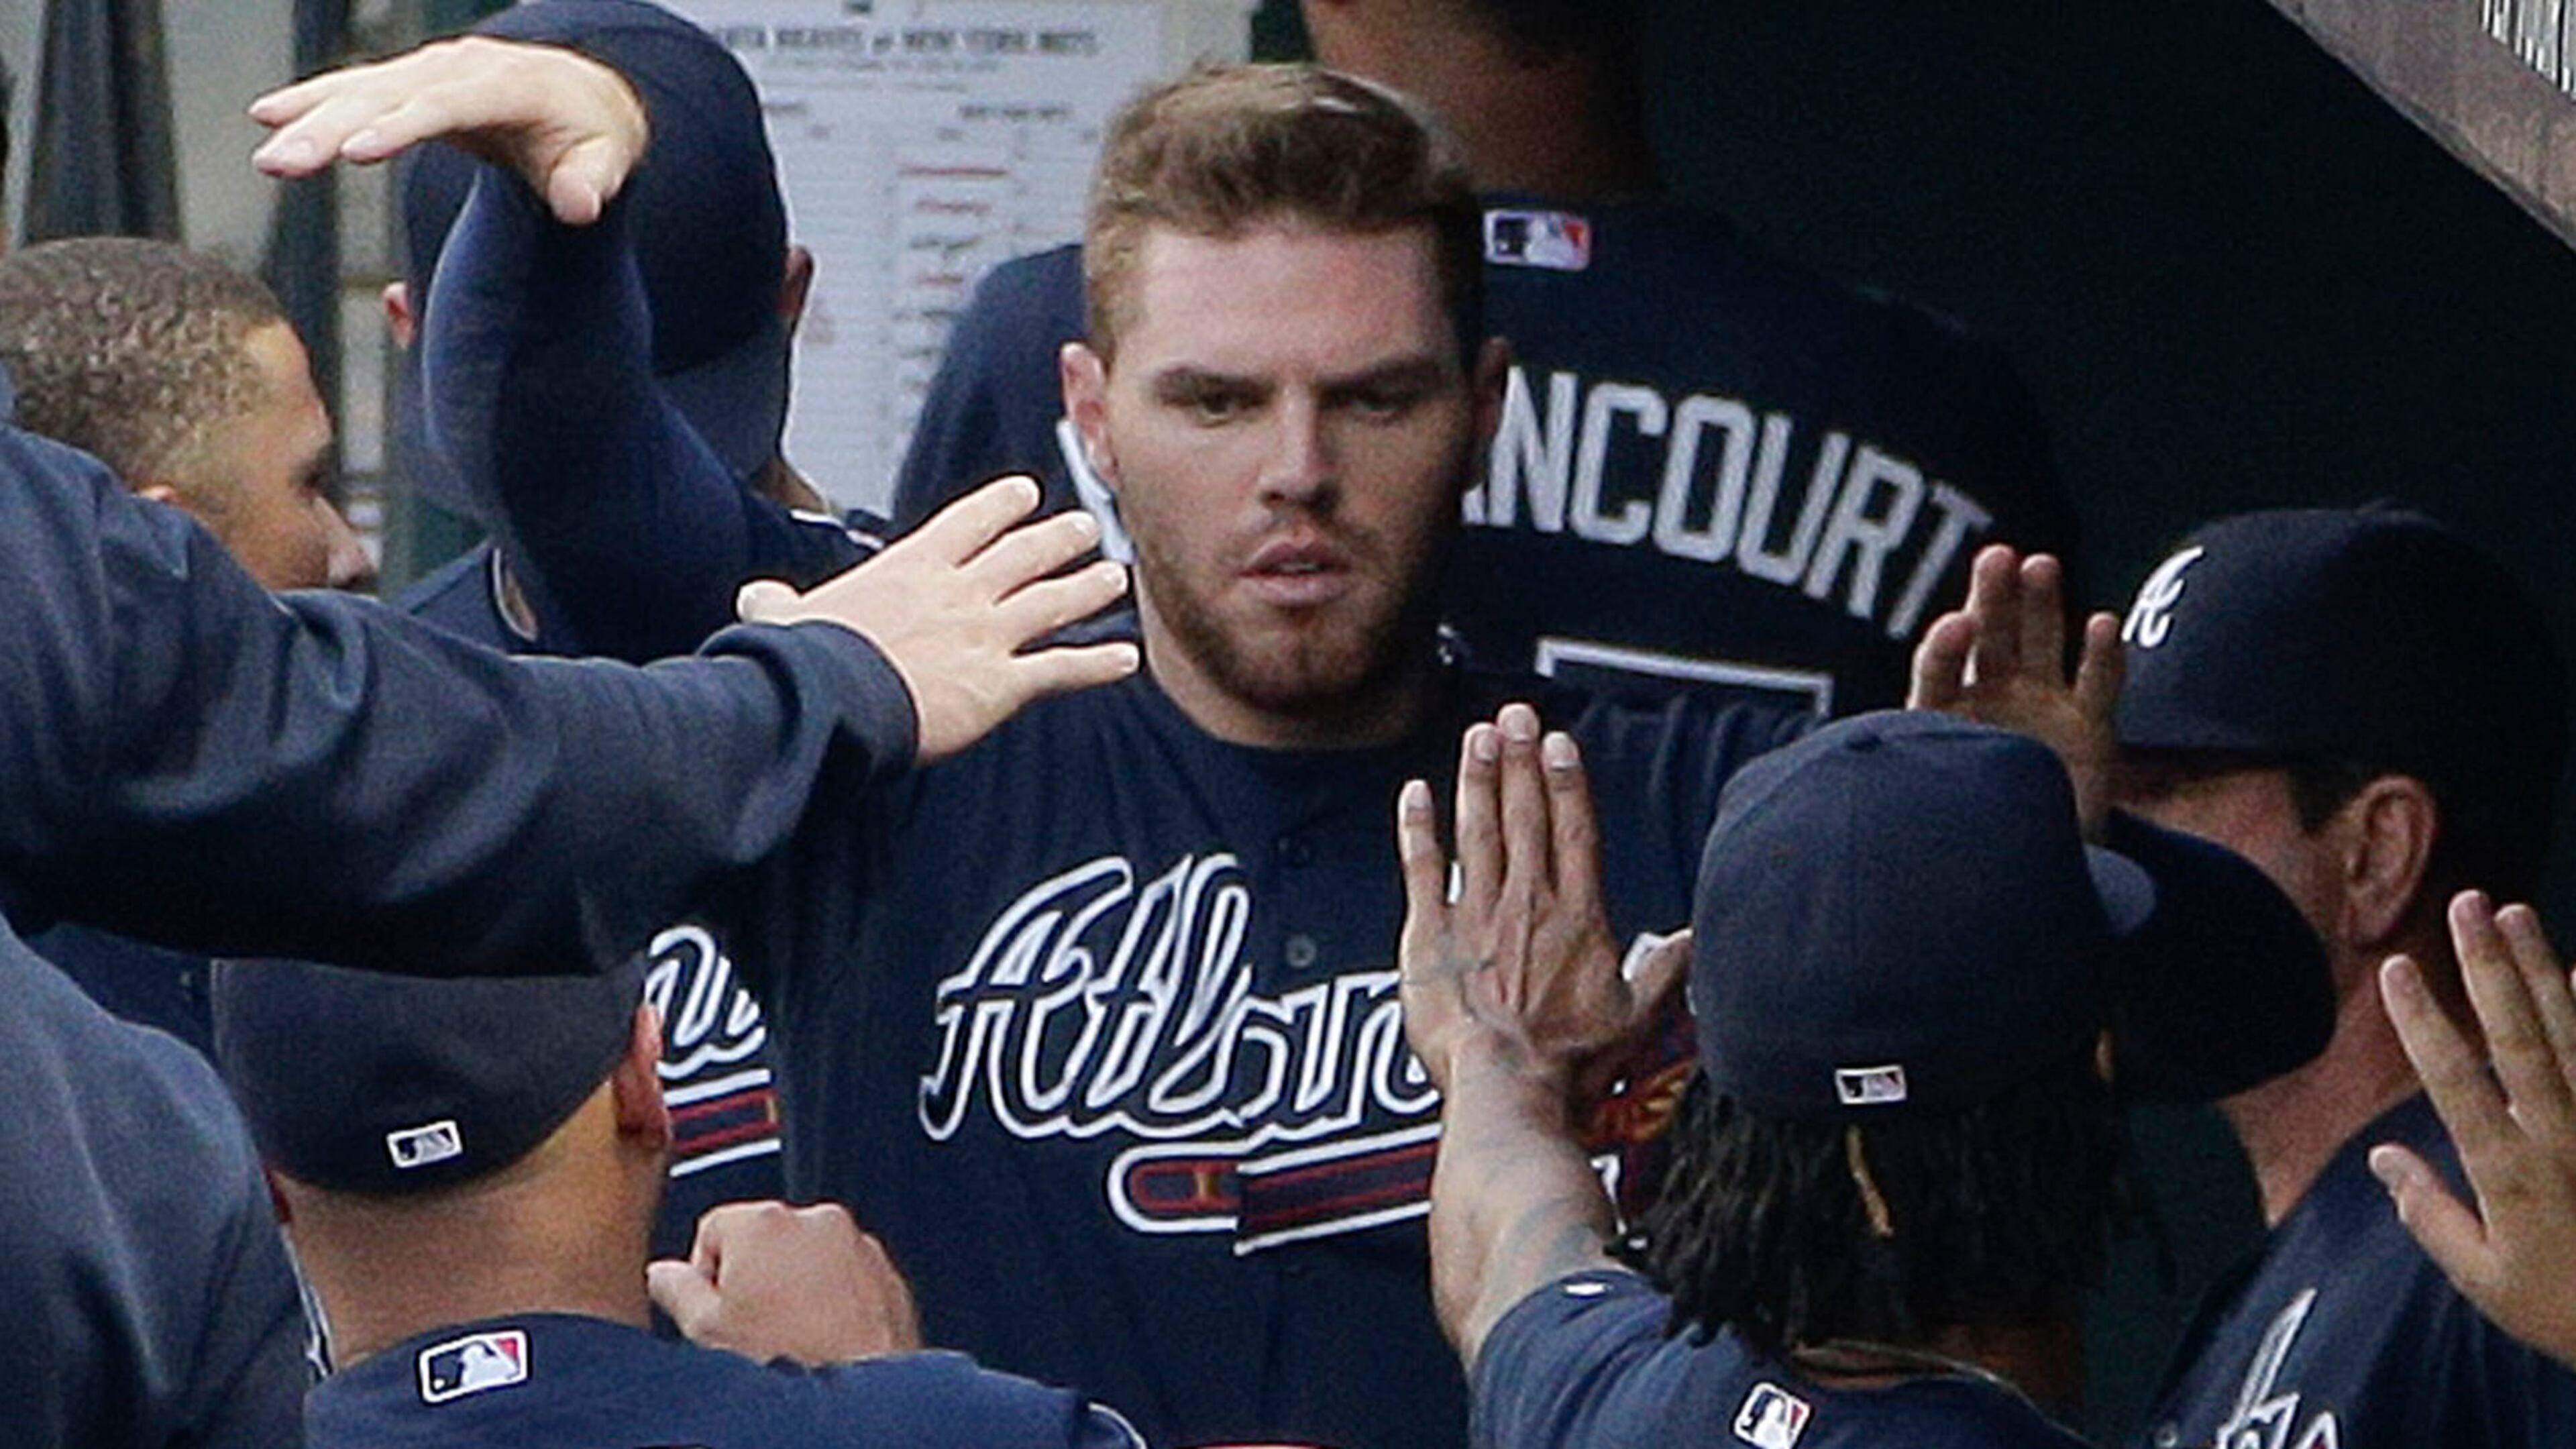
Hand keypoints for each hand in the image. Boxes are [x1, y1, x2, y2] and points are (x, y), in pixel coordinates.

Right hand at [248, 35, 647, 224]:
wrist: (581, 95)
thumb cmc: (592, 134)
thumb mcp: (609, 157)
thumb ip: (593, 180)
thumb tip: (579, 205)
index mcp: (508, 85)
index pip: (447, 104)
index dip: (398, 125)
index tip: (353, 152)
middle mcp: (460, 68)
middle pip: (387, 95)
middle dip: (330, 126)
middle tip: (281, 162)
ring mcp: (431, 70)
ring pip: (361, 90)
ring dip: (308, 118)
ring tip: (266, 153)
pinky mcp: (411, 81)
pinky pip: (355, 87)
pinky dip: (312, 99)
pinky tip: (266, 114)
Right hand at [647, 1201, 921, 1364]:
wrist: (860, 1402)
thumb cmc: (787, 1362)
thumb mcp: (706, 1332)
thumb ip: (677, 1290)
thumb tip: (663, 1274)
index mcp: (764, 1223)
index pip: (714, 1228)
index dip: (707, 1274)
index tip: (717, 1309)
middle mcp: (817, 1220)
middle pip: (764, 1240)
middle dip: (755, 1278)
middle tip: (753, 1328)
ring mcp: (858, 1245)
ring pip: (808, 1258)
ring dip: (796, 1288)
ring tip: (792, 1338)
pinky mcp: (887, 1274)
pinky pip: (847, 1276)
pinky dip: (834, 1300)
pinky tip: (825, 1340)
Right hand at [737, 476, 1136, 762]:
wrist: (829, 700)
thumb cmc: (804, 661)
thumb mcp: (786, 617)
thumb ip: (781, 603)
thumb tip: (757, 598)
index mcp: (911, 568)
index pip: (967, 523)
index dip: (1001, 506)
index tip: (1024, 493)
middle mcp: (958, 593)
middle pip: (1021, 555)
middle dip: (1058, 538)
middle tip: (1085, 527)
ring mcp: (985, 636)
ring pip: (1051, 603)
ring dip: (1086, 589)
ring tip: (1114, 577)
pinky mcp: (1001, 685)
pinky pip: (1060, 670)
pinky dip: (1098, 665)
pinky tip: (1127, 660)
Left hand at [1396, 702, 1689, 1095]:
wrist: (1507, 1089)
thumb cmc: (1571, 1064)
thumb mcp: (1636, 1019)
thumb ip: (1665, 970)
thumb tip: (1693, 936)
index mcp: (1578, 917)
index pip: (1574, 832)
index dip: (1567, 782)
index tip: (1559, 742)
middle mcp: (1527, 903)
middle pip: (1525, 816)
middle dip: (1520, 759)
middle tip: (1514, 713)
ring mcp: (1475, 916)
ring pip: (1477, 831)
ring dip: (1477, 778)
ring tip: (1478, 735)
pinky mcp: (1428, 937)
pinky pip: (1422, 869)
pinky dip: (1418, 829)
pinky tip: (1414, 792)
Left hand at [1908, 544, 2121, 834]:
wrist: (2025, 869)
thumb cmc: (1968, 833)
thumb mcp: (1935, 802)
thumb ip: (1924, 774)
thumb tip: (1893, 771)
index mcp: (1943, 710)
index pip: (1938, 668)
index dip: (1946, 647)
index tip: (1956, 627)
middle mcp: (1991, 696)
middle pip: (1990, 636)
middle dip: (1993, 597)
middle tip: (1997, 557)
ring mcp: (2042, 705)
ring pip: (2041, 643)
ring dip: (2041, 605)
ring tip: (2040, 565)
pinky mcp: (2090, 726)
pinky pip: (2098, 684)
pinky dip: (2103, 655)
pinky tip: (2102, 624)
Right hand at [2370, 891, 2575, 1370]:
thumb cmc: (2568, 1308)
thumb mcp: (2485, 1281)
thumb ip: (2430, 1215)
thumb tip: (2381, 1158)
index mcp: (2511, 1172)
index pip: (2457, 1081)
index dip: (2424, 1022)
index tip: (2398, 968)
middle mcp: (2560, 1135)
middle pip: (2521, 1036)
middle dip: (2488, 966)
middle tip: (2467, 903)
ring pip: (2571, 1032)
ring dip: (2541, 968)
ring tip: (2515, 912)